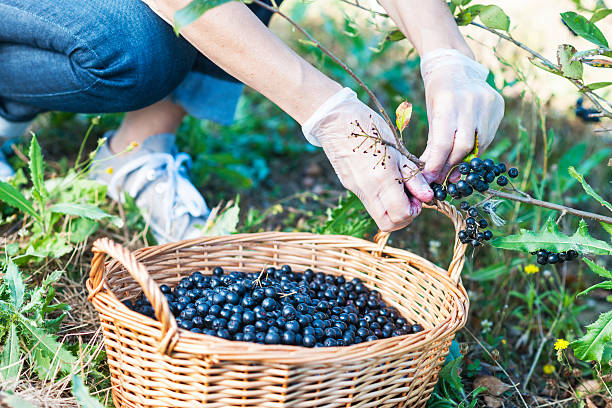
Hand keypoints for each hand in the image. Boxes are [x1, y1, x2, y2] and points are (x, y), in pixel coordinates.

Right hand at [302, 88, 432, 230]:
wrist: (336, 120)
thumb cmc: (370, 128)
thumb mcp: (397, 149)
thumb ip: (412, 176)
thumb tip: (427, 196)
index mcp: (383, 179)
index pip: (402, 214)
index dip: (415, 210)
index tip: (419, 196)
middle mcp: (367, 189)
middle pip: (388, 224)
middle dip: (403, 217)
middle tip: (410, 198)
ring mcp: (356, 190)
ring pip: (377, 215)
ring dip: (392, 210)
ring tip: (399, 189)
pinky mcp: (349, 186)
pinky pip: (369, 202)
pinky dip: (381, 200)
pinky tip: (385, 180)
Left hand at [419, 49, 503, 182]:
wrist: (455, 67)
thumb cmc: (438, 94)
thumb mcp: (431, 115)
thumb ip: (433, 143)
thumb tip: (433, 175)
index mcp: (447, 102)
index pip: (443, 143)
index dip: (436, 164)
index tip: (430, 177)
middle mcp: (469, 101)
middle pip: (463, 146)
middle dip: (450, 165)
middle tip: (441, 176)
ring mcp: (487, 102)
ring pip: (478, 144)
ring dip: (464, 160)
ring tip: (452, 168)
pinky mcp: (498, 106)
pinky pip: (488, 135)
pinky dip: (476, 147)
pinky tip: (467, 151)